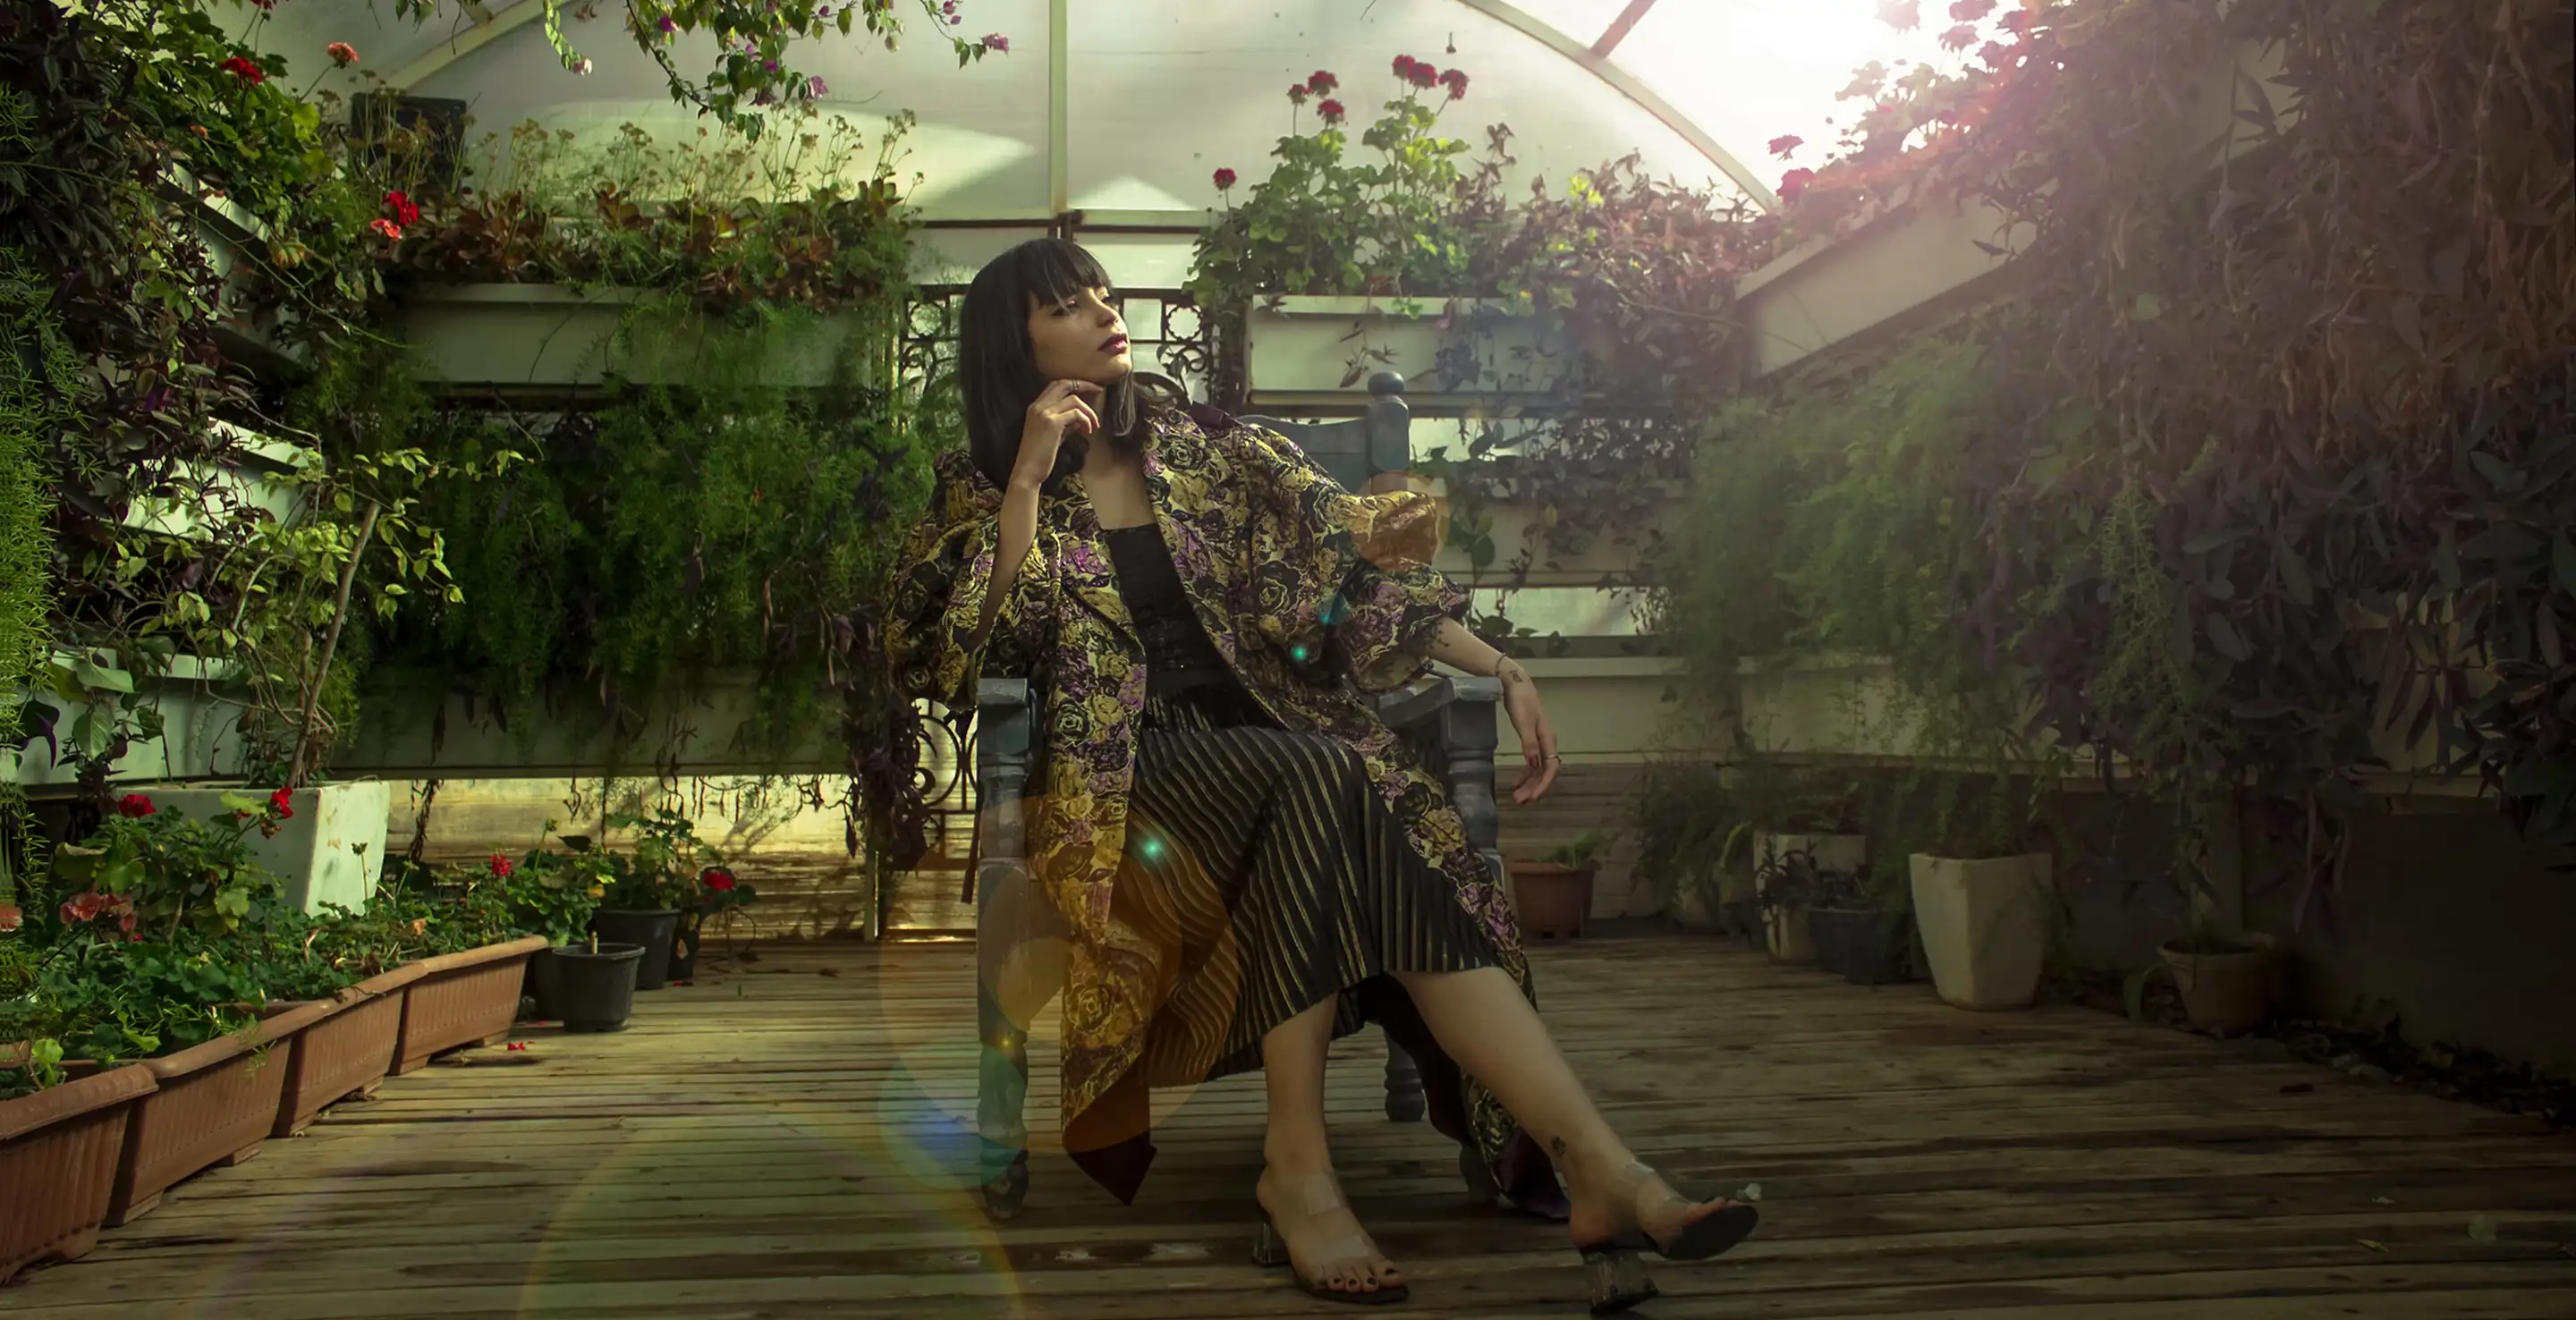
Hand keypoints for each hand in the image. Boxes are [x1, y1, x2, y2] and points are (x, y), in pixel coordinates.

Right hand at [1012, 380, 1104, 488]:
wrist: (1028, 470)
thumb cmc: (1040, 456)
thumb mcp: (1054, 435)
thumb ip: (1066, 423)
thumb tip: (1081, 419)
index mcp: (1036, 406)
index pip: (1057, 385)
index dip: (1075, 384)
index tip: (1090, 389)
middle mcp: (1038, 406)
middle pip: (1065, 384)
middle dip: (1085, 385)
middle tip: (1100, 390)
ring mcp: (1044, 413)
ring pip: (1074, 399)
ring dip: (1088, 411)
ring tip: (1094, 425)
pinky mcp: (1052, 423)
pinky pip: (1076, 413)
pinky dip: (1086, 420)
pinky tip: (1088, 431)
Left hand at [1497, 659, 1558, 804]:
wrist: (1514, 684)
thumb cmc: (1520, 700)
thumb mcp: (1523, 721)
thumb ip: (1529, 743)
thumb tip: (1534, 764)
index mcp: (1548, 739)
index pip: (1551, 768)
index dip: (1543, 785)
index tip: (1533, 798)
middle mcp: (1546, 743)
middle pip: (1544, 772)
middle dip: (1534, 788)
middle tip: (1520, 802)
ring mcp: (1538, 743)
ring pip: (1537, 770)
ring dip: (1529, 784)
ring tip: (1517, 797)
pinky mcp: (1530, 740)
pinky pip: (1531, 763)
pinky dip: (1525, 774)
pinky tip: (1516, 782)